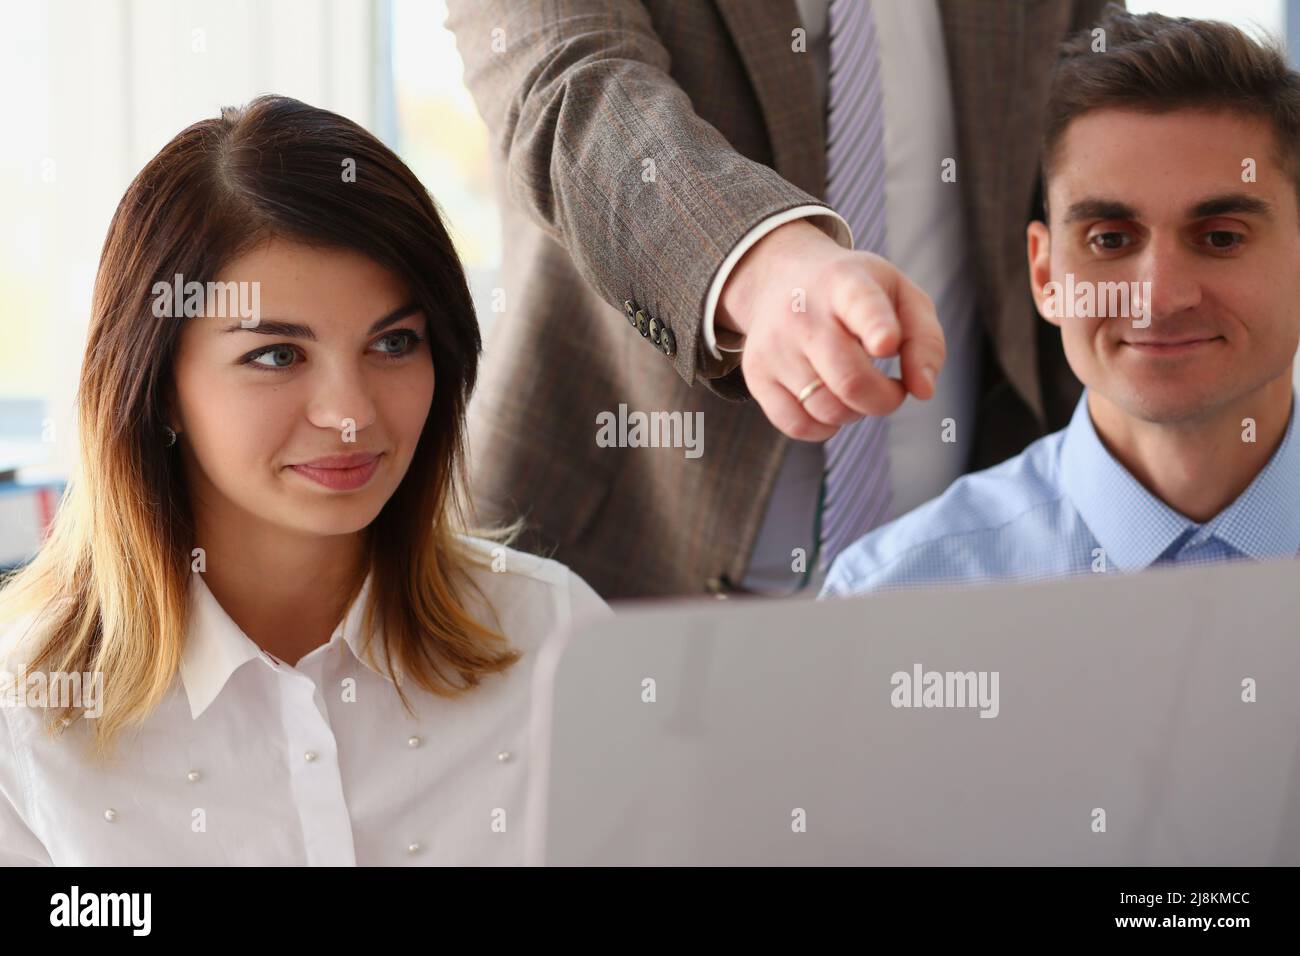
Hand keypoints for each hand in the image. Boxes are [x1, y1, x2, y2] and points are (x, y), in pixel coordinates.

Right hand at [717, 219, 945, 440]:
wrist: (779, 278)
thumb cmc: (854, 294)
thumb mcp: (900, 294)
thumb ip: (925, 340)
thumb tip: (924, 391)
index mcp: (846, 282)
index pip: (861, 305)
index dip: (877, 327)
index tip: (886, 344)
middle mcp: (802, 312)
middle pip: (850, 379)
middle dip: (885, 400)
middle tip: (892, 390)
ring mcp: (774, 345)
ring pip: (827, 409)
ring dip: (856, 412)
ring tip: (858, 388)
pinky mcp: (755, 373)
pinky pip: (797, 426)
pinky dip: (825, 426)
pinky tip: (830, 401)